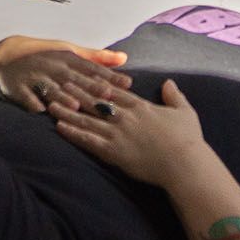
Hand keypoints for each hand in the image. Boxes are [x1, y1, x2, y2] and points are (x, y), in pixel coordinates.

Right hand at [0, 34, 130, 111]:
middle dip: (91, 91)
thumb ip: (97, 59)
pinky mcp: (18, 86)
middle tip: (108, 101)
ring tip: (75, 106)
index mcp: (68, 59)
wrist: (8, 57)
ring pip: (51, 89)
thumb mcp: (71, 54)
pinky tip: (39, 111)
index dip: (109, 77)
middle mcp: (53, 67)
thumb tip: (124, 57)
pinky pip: (25, 95)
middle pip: (75, 82)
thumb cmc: (46, 58)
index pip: (92, 69)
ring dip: (62, 97)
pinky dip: (31, 102)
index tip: (127, 84)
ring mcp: (35, 77)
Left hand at [49, 77, 209, 187]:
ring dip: (68, 111)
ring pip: (87, 119)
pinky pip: (88, 140)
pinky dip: (73, 133)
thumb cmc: (188, 140)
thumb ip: (174, 95)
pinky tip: (60, 127)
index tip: (82, 75)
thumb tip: (169, 82)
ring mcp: (118, 133)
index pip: (113, 90)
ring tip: (51, 103)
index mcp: (141, 106)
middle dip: (76, 92)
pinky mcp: (114, 152)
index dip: (96, 83)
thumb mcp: (185, 112)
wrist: (184, 164)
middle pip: (95, 101)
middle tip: (59, 83)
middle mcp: (126, 116)